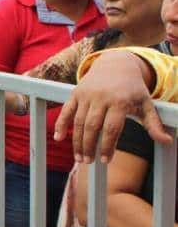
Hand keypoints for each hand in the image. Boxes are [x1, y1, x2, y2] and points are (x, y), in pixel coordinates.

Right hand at [54, 50, 169, 163]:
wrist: (116, 64)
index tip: (106, 160)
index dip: (107, 146)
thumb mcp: (146, 104)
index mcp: (120, 101)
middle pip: (92, 126)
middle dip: (89, 146)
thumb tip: (166, 141)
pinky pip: (66, 111)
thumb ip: (153, 124)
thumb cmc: (133, 88)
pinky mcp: (76, 93)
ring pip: (78, 122)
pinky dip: (60, 124)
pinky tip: (58, 138)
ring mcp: (86, 95)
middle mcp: (101, 97)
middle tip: (88, 162)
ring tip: (79, 157)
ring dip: (76, 141)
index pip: (111, 128)